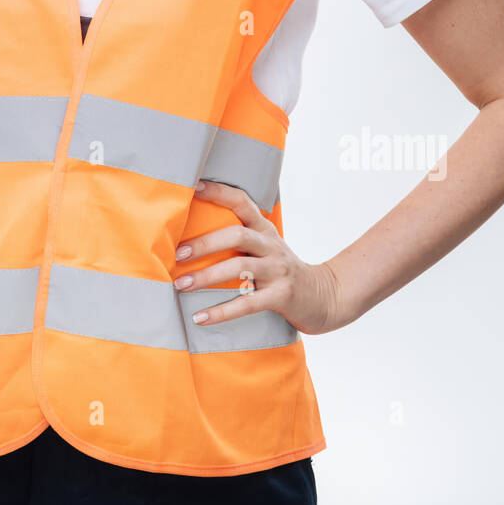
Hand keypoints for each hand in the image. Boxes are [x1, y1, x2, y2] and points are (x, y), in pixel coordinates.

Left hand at [174, 180, 345, 334]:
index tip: (193, 187)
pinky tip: (200, 317)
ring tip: (180, 285)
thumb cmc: (282, 271)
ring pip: (240, 268)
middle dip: (205, 244)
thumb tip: (192, 236)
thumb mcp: (267, 247)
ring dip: (207, 276)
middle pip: (237, 235)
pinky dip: (221, 311)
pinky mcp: (281, 296)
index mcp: (265, 230)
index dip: (219, 192)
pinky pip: (247, 304)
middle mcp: (271, 245)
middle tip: (178, 254)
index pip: (242, 201)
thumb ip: (241, 238)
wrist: (325, 297)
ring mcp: (278, 270)